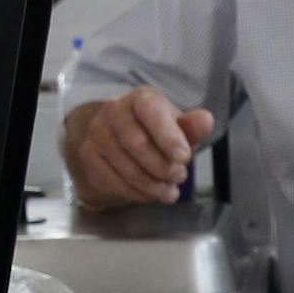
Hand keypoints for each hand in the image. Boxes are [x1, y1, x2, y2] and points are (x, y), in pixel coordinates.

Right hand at [67, 85, 214, 208]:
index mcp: (141, 99)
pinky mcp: (88, 156)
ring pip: (126, 167)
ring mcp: (97, 133)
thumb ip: (192, 127)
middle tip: (179, 177)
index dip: (168, 136)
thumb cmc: (158, 136)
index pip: (150, 111)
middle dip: (163, 166)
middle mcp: (114, 111)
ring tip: (169, 190)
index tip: (183, 157)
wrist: (123, 146)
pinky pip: (114, 181)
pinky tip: (149, 193)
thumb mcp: (179, 131)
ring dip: (153, 184)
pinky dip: (137, 193)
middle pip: (137, 143)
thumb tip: (205, 120)